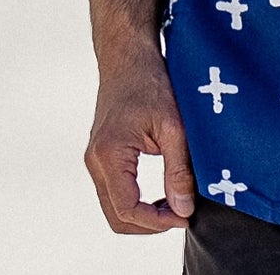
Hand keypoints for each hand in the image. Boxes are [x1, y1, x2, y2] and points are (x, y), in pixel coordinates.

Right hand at [85, 44, 195, 232]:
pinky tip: (161, 192)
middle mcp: (95, 161)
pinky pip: (114, 191)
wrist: (128, 56)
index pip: (127, 209)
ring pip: (113, 207)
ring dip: (143, 214)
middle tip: (181, 214)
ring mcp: (95, 159)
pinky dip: (135, 200)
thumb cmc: (149, 81)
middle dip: (149, 224)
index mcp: (110, 154)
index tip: (184, 217)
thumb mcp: (173, 125)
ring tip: (174, 204)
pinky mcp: (101, 155)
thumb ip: (178, 169)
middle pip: (116, 216)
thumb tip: (183, 208)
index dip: (157, 222)